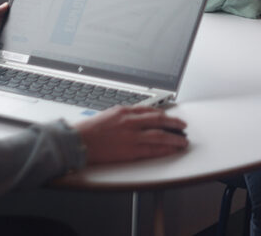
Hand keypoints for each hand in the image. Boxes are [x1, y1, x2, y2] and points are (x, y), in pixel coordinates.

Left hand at [0, 2, 8, 60]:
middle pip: (2, 32)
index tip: (13, 18)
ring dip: (5, 42)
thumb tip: (5, 6)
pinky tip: (3, 49)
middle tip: (11, 30)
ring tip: (8, 39)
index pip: (0, 19)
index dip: (7, 19)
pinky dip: (0, 53)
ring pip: (1, 43)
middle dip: (8, 31)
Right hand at [74, 106, 188, 163]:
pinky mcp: (130, 149)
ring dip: (174, 137)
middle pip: (159, 120)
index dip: (163, 115)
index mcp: (124, 111)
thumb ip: (123, 116)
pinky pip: (152, 149)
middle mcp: (130, 121)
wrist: (77, 141)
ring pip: (160, 135)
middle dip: (174, 123)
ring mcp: (131, 135)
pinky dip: (164, 149)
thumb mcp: (108, 115)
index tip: (170, 118)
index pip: (150, 110)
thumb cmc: (89, 130)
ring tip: (183, 140)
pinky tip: (171, 150)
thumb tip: (135, 118)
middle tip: (183, 126)